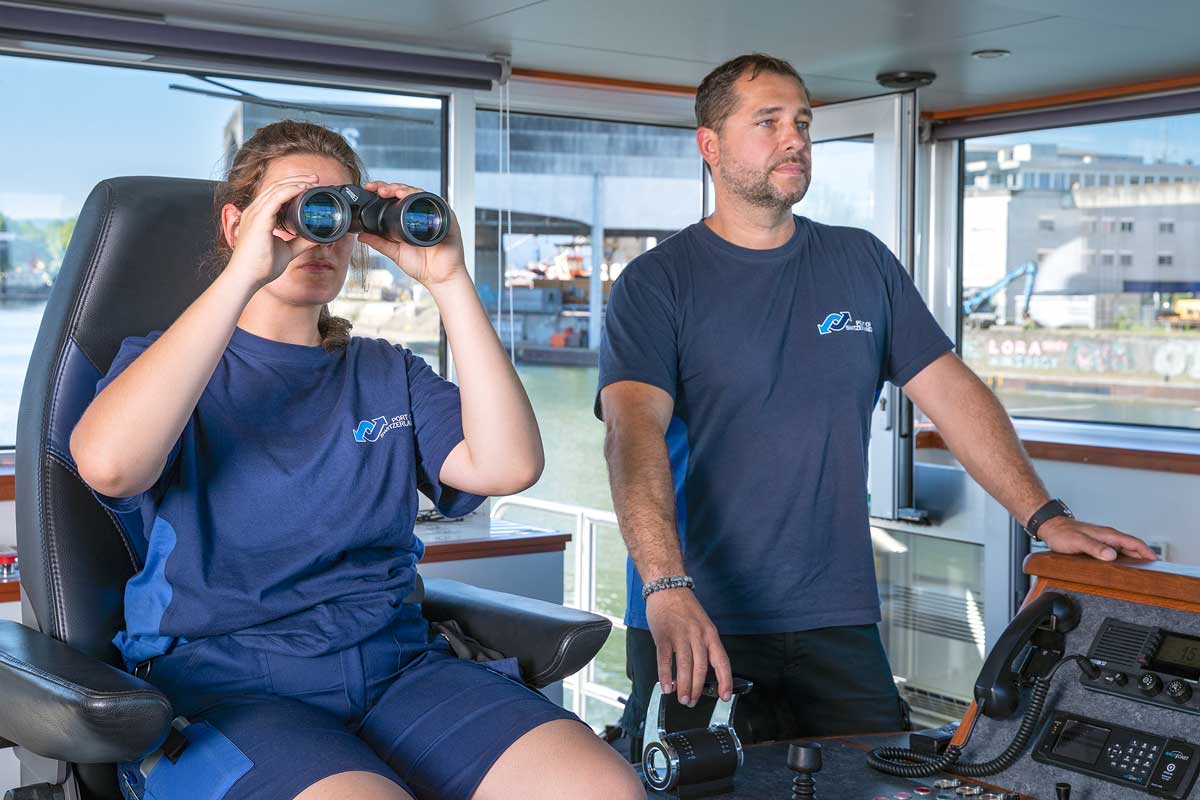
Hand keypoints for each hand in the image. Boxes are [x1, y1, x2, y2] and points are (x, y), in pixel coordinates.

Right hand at [225, 174, 320, 288]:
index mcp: (258, 216)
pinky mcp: (258, 219)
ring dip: (297, 182)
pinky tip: (302, 189)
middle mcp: (254, 211)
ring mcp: (255, 213)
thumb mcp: (287, 251)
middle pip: (276, 186)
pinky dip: (291, 190)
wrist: (246, 278)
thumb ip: (300, 242)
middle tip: (315, 179)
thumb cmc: (260, 266)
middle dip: (297, 179)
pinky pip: (276, 198)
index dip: (292, 186)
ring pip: (277, 188)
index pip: (275, 193)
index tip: (310, 186)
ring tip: (313, 181)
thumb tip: (316, 237)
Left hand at [357, 182, 467, 286]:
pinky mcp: (447, 217)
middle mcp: (421, 214)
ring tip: (393, 191)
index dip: (383, 190)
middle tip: (379, 189)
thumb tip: (361, 235)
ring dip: (405, 189)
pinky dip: (422, 197)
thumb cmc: (422, 266)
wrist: (439, 278)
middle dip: (391, 187)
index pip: (395, 198)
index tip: (369, 188)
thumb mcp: (395, 253)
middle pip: (406, 191)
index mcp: (409, 219)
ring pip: (419, 193)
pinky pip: (435, 201)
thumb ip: (379, 243)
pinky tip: (411, 196)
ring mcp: (434, 214)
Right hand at [645, 588, 732, 705]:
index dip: (725, 680)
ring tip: (682, 698)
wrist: (668, 588)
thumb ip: (704, 646)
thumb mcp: (703, 624)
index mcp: (710, 634)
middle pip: (701, 668)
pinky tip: (667, 686)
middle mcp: (697, 635)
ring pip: (684, 667)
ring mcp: (680, 635)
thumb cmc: (685, 608)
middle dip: (698, 689)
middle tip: (693, 701)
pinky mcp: (663, 636)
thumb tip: (701, 672)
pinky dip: (666, 676)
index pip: (721, 661)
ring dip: (684, 686)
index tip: (724, 696)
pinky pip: (665, 660)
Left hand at [1038, 517, 1156, 560]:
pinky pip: (1115, 552)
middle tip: (1153, 571)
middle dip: (1144, 557)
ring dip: (1134, 559)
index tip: (1157, 562)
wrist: (1050, 528)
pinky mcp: (1098, 545)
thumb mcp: (1078, 541)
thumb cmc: (1062, 533)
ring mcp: (1104, 541)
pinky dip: (1122, 559)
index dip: (1147, 552)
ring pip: (1124, 550)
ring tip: (1141, 572)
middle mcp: (1108, 537)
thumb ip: (1094, 548)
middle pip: (1132, 548)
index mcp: (1108, 534)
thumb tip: (1112, 556)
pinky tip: (1122, 568)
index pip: (1134, 542)